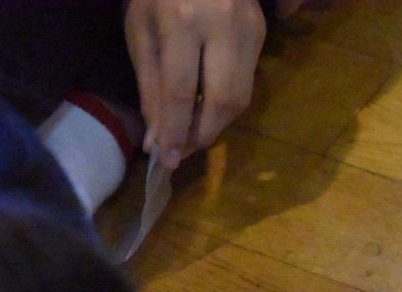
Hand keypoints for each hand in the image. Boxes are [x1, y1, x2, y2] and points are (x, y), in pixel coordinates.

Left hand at [125, 0, 267, 168]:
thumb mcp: (141, 30)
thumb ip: (150, 86)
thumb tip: (157, 139)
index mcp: (182, 22)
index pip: (181, 92)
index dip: (175, 131)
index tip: (167, 160)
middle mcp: (222, 26)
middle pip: (222, 101)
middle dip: (203, 134)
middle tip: (183, 151)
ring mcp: (248, 30)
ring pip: (240, 97)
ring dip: (216, 123)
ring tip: (192, 132)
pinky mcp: (261, 33)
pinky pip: (246, 82)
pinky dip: (225, 103)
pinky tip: (206, 106)